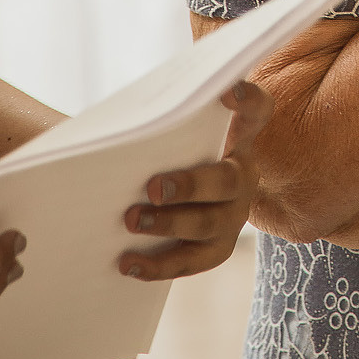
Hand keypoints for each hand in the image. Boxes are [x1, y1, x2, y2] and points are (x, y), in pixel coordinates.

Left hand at [119, 80, 271, 281]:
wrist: (190, 196)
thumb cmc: (174, 152)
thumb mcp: (176, 130)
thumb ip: (158, 120)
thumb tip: (101, 121)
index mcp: (238, 137)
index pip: (257, 111)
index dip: (248, 101)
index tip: (227, 93)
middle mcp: (244, 175)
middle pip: (227, 180)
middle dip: (190, 185)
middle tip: (152, 187)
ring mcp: (234, 215)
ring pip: (209, 224)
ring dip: (169, 224)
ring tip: (130, 221)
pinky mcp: (219, 248)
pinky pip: (192, 261)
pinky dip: (159, 264)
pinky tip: (128, 263)